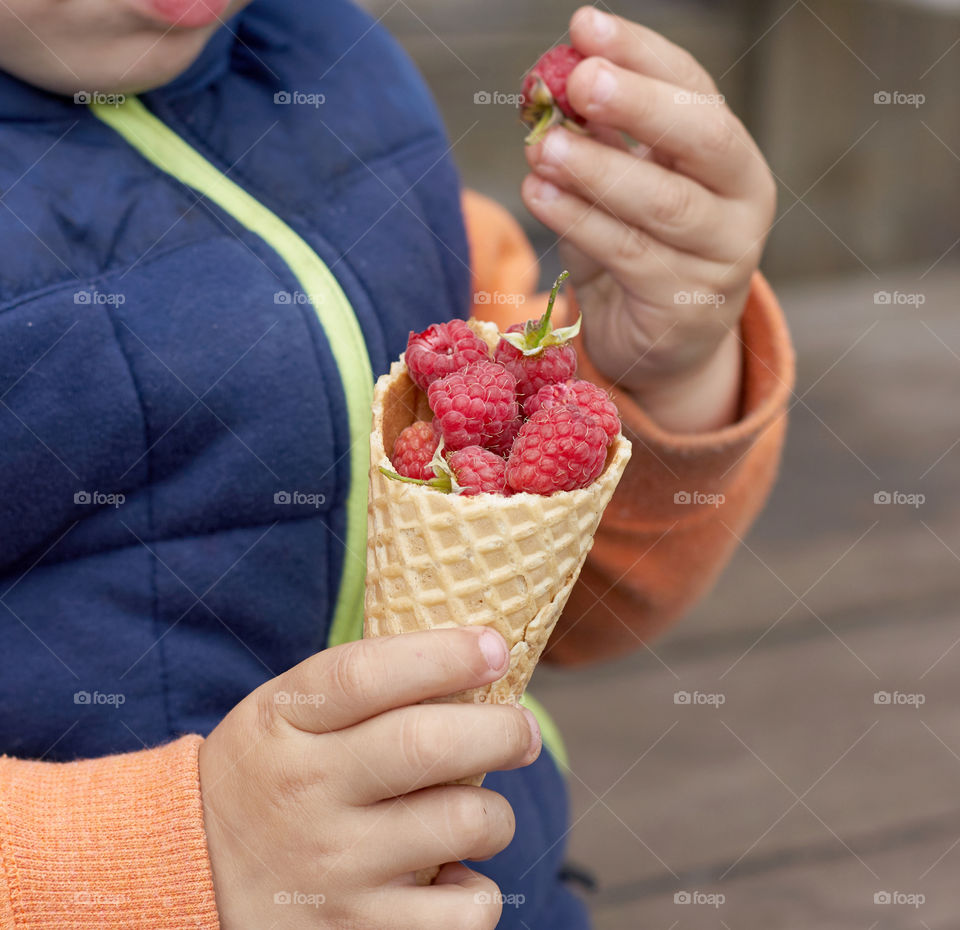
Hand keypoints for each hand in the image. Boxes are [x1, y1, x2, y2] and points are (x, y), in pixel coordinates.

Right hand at [199, 628, 540, 929]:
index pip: (368, 673)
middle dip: (502, 730)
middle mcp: (305, 792)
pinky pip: (463, 911)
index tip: (496, 647)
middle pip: (427, 744)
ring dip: (495, 814)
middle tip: (522, 731)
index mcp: (285, 723)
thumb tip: (474, 653)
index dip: (446, 654)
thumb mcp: (284, 714)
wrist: (189, 877)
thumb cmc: (269, 775)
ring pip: (462, 823)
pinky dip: (477, 891)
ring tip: (482, 814)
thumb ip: (361, 683)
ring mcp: (332, 868)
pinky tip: (450, 877)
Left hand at [522, 7, 777, 432]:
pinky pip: (627, 253)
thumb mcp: (624, 191)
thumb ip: (601, 145)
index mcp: (731, 156)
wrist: (663, 345)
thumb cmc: (640, 253)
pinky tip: (539, 194)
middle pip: (702, 137)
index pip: (695, 89)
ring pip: (662, 202)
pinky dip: (578, 220)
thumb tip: (553, 89)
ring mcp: (723, 257)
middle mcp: (744, 200)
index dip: (642, 54)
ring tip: (541, 146)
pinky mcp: (686, 305)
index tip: (584, 26)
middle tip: (578, 80)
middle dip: (638, 103)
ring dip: (596, 168)